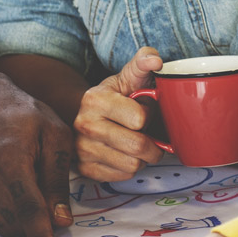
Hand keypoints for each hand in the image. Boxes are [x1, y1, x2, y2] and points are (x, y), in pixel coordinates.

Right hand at [0, 68, 74, 236]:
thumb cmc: (20, 113)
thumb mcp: (54, 134)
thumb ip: (57, 178)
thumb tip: (61, 219)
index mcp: (10, 158)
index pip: (29, 210)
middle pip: (18, 220)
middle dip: (38, 219)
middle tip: (46, 195)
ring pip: (2, 223)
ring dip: (20, 215)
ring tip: (23, 180)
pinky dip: (2, 209)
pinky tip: (4, 182)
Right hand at [75, 47, 165, 181]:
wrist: (86, 114)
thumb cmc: (115, 96)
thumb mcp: (128, 76)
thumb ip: (142, 63)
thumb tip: (155, 60)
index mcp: (95, 99)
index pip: (140, 119)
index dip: (148, 116)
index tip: (142, 111)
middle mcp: (84, 125)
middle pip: (137, 146)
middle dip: (152, 143)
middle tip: (148, 135)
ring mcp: (82, 149)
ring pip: (132, 165)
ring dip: (141, 157)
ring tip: (134, 143)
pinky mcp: (85, 169)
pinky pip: (122, 176)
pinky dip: (128, 167)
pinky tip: (123, 153)